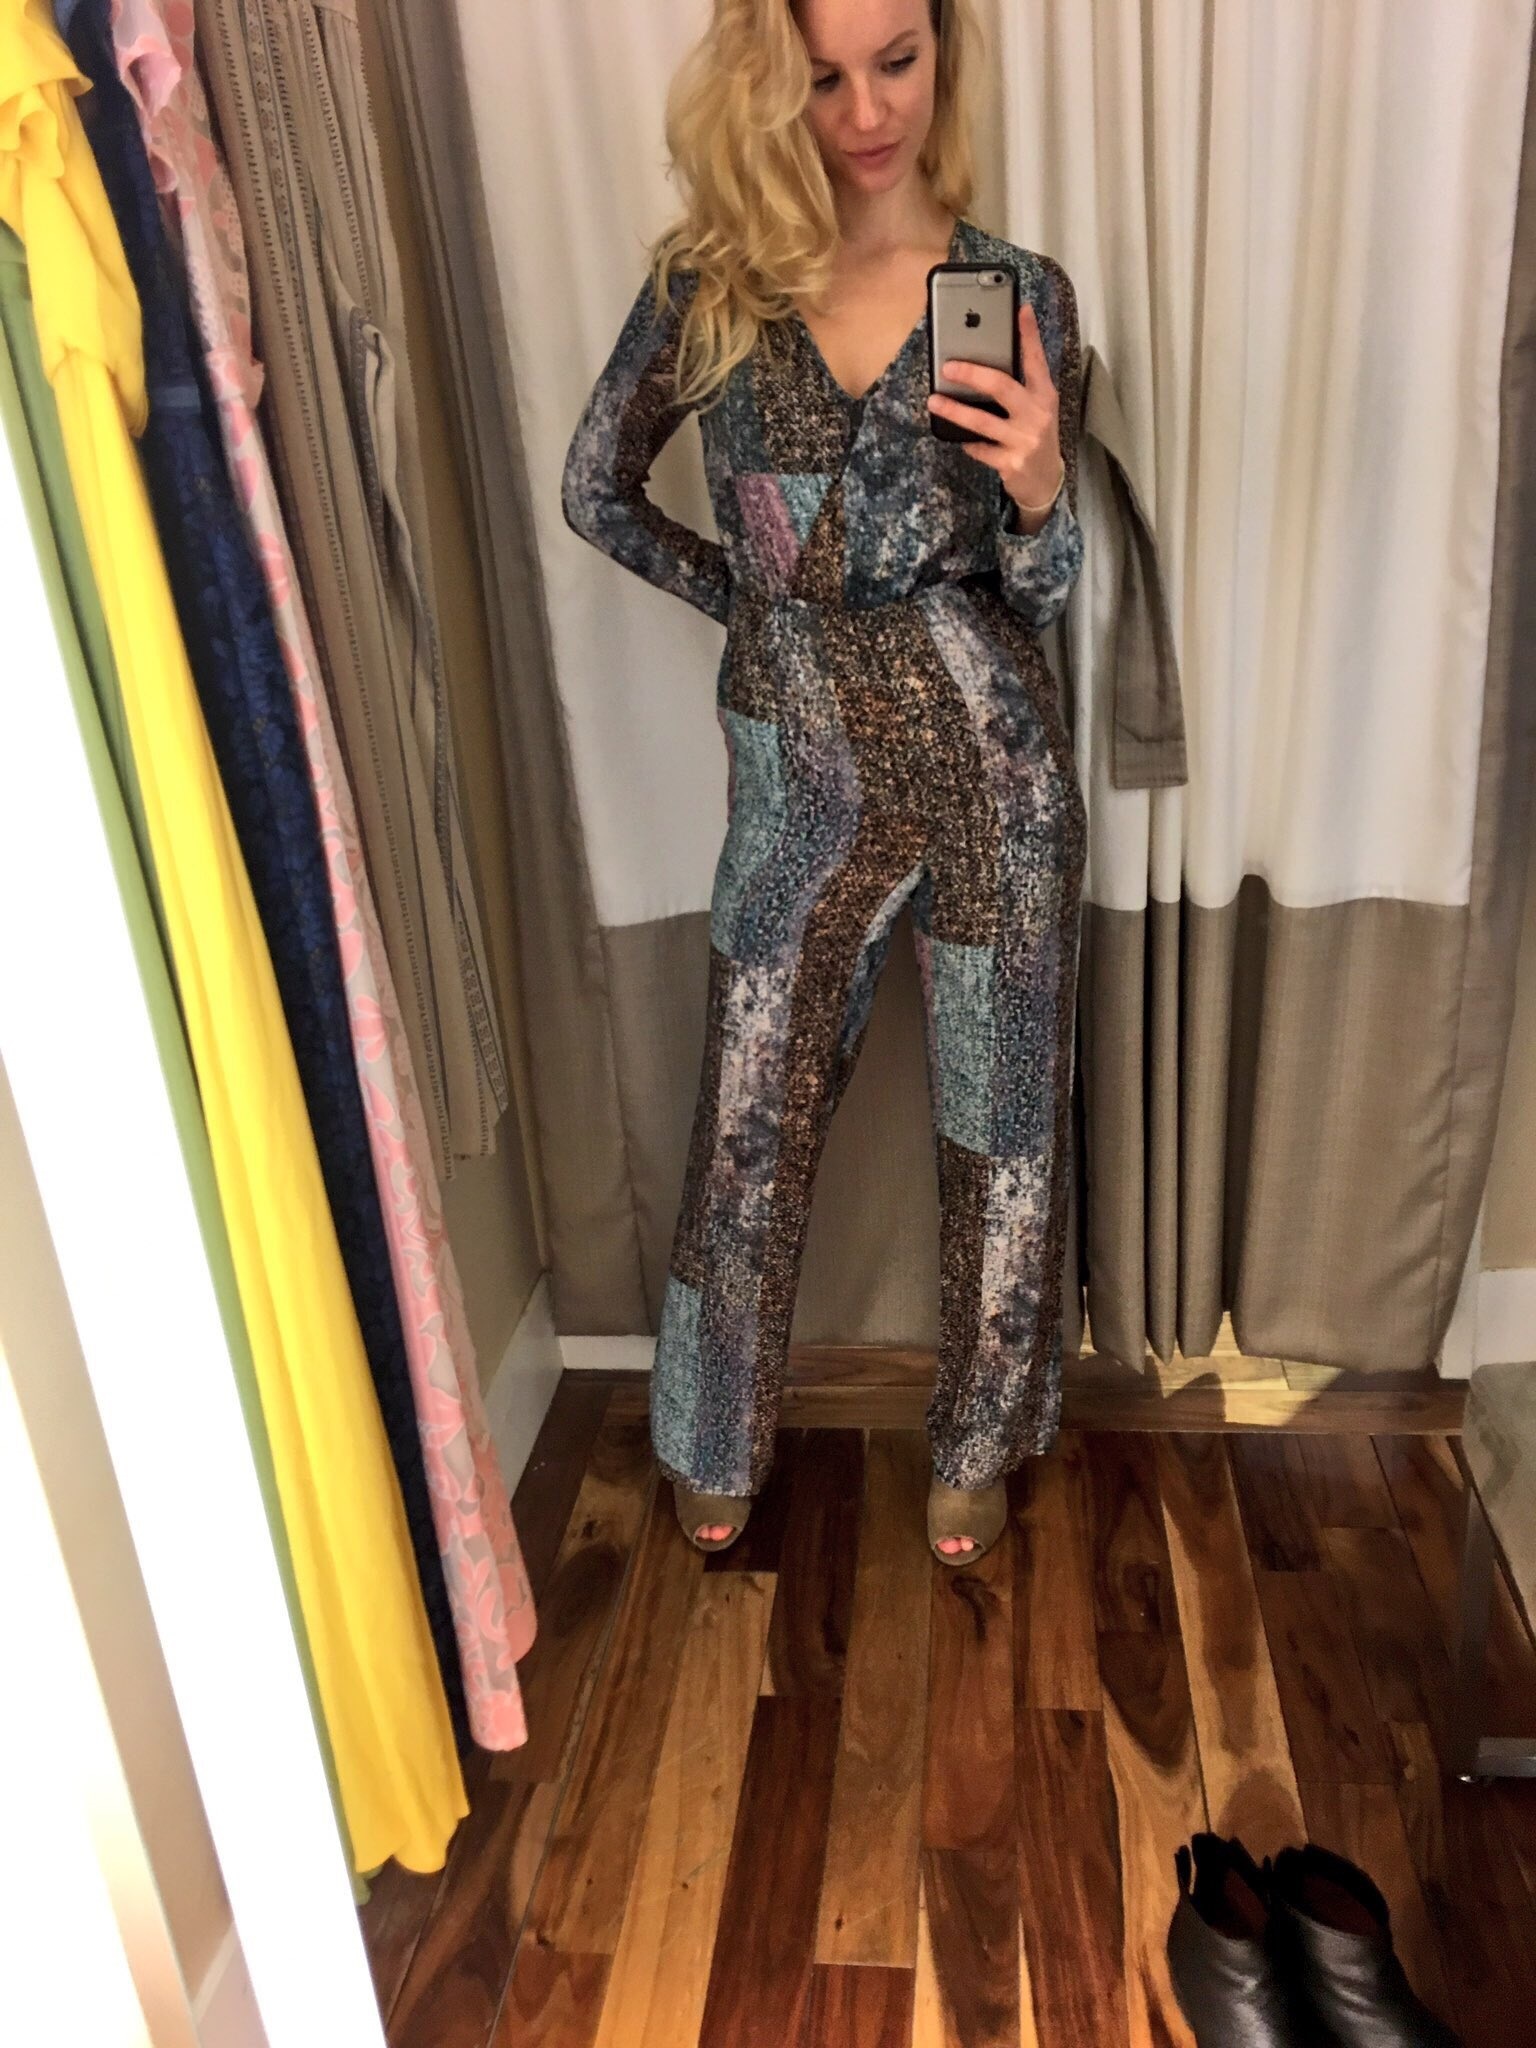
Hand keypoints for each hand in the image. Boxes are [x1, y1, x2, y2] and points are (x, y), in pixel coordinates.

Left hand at [925, 299, 1063, 531]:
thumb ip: (1020, 384)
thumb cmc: (1035, 435)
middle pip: (1001, 386)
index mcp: (1044, 394)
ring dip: (955, 410)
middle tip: (947, 366)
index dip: (1029, 333)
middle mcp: (1037, 414)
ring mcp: (1024, 440)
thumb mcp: (1037, 407)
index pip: (1036, 359)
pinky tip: (961, 438)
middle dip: (972, 373)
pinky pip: (979, 448)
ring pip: (982, 421)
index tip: (1020, 309)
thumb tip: (989, 357)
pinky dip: (968, 442)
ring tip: (934, 401)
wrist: (1047, 482)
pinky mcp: (1010, 463)